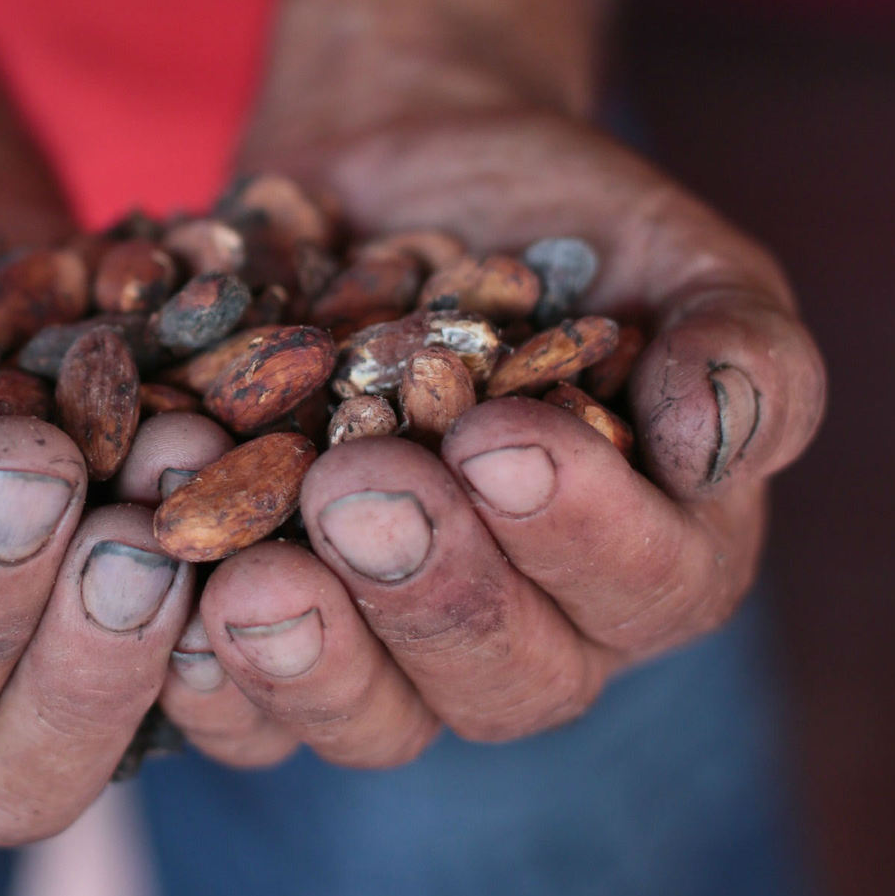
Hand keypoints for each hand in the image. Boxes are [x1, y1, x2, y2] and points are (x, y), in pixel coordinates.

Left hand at [154, 110, 825, 765]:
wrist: (393, 175)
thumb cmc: (545, 217)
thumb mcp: (668, 254)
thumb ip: (738, 345)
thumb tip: (718, 450)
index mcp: (645, 556)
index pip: (638, 587)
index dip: (575, 531)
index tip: (496, 436)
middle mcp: (523, 626)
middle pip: (496, 678)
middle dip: (427, 589)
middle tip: (355, 489)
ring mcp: (386, 641)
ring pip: (366, 720)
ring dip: (303, 660)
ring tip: (243, 579)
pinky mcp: (272, 622)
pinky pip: (238, 704)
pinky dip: (193, 666)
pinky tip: (157, 593)